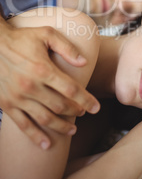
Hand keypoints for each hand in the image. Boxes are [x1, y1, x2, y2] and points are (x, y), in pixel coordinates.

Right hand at [0, 21, 99, 148]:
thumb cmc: (22, 38)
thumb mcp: (46, 34)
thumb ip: (66, 48)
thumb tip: (84, 62)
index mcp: (43, 69)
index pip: (71, 90)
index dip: (86, 100)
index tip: (96, 107)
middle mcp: (31, 86)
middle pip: (60, 106)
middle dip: (75, 112)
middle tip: (83, 113)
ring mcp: (18, 98)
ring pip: (45, 118)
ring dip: (61, 126)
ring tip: (72, 130)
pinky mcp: (7, 105)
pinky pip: (23, 125)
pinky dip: (36, 136)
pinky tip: (47, 144)